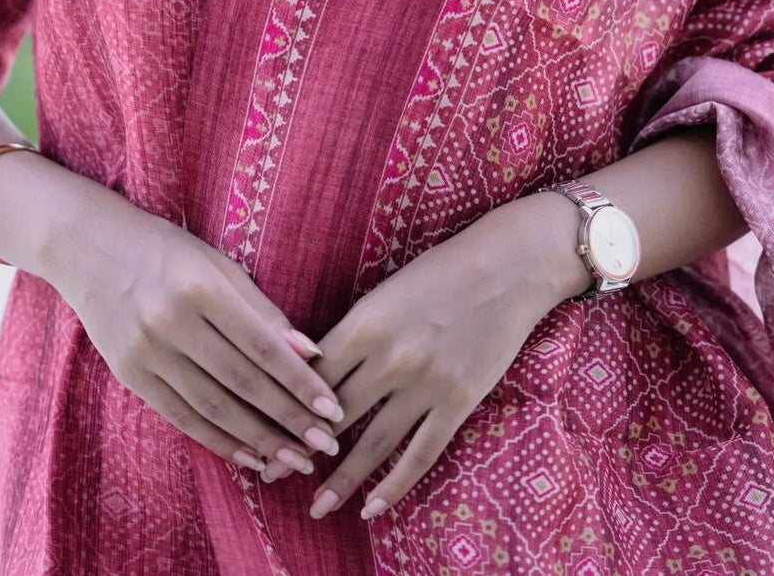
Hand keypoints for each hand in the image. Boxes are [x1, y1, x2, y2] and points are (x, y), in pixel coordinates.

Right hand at [54, 188, 345, 478]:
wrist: (87, 246)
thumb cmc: (165, 249)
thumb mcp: (216, 263)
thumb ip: (261, 309)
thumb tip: (308, 351)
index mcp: (199, 286)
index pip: (261, 346)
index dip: (299, 382)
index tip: (332, 409)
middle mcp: (171, 322)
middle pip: (241, 382)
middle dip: (288, 419)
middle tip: (326, 445)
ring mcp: (146, 351)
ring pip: (212, 407)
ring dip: (258, 439)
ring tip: (294, 459)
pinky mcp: (129, 374)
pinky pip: (181, 416)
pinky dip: (218, 440)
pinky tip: (249, 455)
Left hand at [283, 195, 575, 516]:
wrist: (507, 266)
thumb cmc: (441, 270)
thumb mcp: (385, 292)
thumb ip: (354, 331)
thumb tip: (316, 371)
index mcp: (365, 323)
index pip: (313, 376)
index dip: (286, 407)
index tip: (266, 432)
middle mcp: (390, 356)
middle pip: (335, 414)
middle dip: (303, 449)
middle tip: (276, 475)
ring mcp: (426, 382)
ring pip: (374, 443)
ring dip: (343, 479)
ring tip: (319, 506)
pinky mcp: (458, 401)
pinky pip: (421, 453)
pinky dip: (395, 485)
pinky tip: (372, 507)